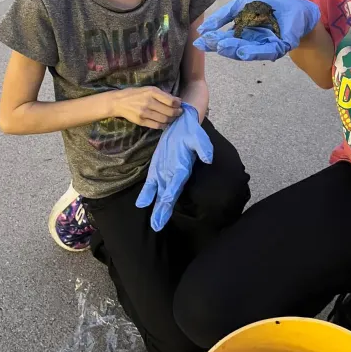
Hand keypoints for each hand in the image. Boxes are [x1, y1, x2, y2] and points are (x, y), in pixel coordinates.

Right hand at [112, 86, 181, 129]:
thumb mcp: (149, 89)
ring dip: (171, 120)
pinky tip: (165, 123)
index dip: (178, 104)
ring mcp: (144, 113)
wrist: (119, 102)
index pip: (171, 100)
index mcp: (152, 92)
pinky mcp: (141, 121)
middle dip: (177, 113)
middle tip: (179, 113)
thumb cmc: (136, 94)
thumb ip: (163, 94)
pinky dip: (164, 125)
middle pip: (169, 111)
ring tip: (173, 118)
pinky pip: (157, 125)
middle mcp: (149, 102)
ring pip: (164, 119)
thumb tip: (178, 100)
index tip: (180, 105)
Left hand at [135, 102, 212, 230]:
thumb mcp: (198, 136)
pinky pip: (151, 184)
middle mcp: (174, 175)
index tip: (167, 203)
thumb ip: (203, 147)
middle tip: (158, 226)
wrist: (182, 125)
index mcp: (182, 168)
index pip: (176, 184)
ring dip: (158, 208)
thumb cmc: (191, 131)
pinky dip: (147, 194)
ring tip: (155, 224)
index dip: (171, 194)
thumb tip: (208, 158)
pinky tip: (142, 204)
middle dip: (164, 210)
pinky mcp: (157, 169)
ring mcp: (165, 173)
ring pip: (160, 194)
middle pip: (168, 195)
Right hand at [194, 0, 319, 61]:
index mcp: (242, 33)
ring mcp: (264, 47)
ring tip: (221, 46)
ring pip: (246, 51)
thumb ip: (224, 15)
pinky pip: (266, 51)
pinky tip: (243, 52)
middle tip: (207, 44)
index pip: (224, 39)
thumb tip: (204, 27)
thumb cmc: (270, 6)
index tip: (199, 40)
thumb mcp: (242, 4)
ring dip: (233, 49)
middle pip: (233, 47)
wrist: (296, 7)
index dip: (212, 40)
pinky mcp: (279, 48)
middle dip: (220, 45)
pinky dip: (254, 52)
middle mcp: (251, 43)